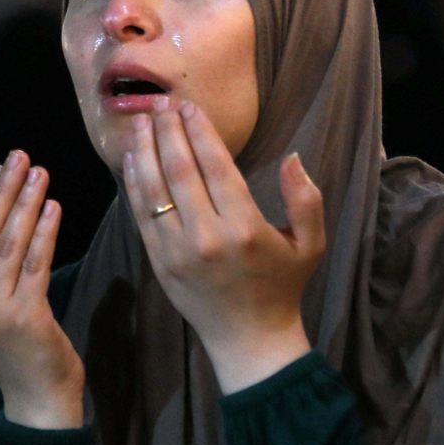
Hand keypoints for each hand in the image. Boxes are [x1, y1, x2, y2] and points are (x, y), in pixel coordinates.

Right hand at [0, 151, 84, 427]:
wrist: (34, 397)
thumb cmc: (10, 346)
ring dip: (26, 203)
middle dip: (3, 190)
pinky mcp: (25, 315)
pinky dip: (45, 231)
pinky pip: (36, 263)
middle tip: (20, 156)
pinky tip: (53, 207)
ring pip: (10, 243)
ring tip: (40, 173)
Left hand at [123, 97, 324, 393]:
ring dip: (144, 150)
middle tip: (160, 104)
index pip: (215, 166)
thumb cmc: (283, 286)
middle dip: (167, 131)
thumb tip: (292, 157)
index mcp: (245, 227)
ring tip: (140, 122)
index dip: (199, 131)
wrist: (250, 340)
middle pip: (180, 170)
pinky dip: (135, 184)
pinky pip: (142, 215)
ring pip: (154, 189)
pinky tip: (132, 159)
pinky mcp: (159, 263)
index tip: (189, 106)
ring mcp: (178, 251)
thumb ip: (306, 199)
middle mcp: (207, 236)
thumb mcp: (310, 244)